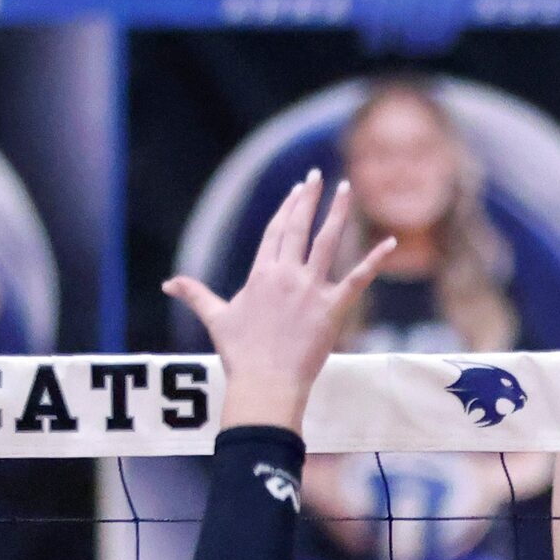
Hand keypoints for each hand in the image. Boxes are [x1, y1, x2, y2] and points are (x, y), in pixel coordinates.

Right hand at [163, 172, 395, 431]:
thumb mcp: (216, 319)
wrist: (265, 383)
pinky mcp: (333, 308)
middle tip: (317, 176)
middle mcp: (286, 275)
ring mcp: (311, 289)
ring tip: (347, 188)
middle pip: (299, 227)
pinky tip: (390, 241)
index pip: (275, 231)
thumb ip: (195, 295)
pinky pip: (358, 278)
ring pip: (327, 241)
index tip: (296, 191)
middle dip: (308, 198)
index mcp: (261, 274)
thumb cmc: (240, 355)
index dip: (286, 209)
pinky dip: (375, 259)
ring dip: (338, 212)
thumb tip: (168, 283)